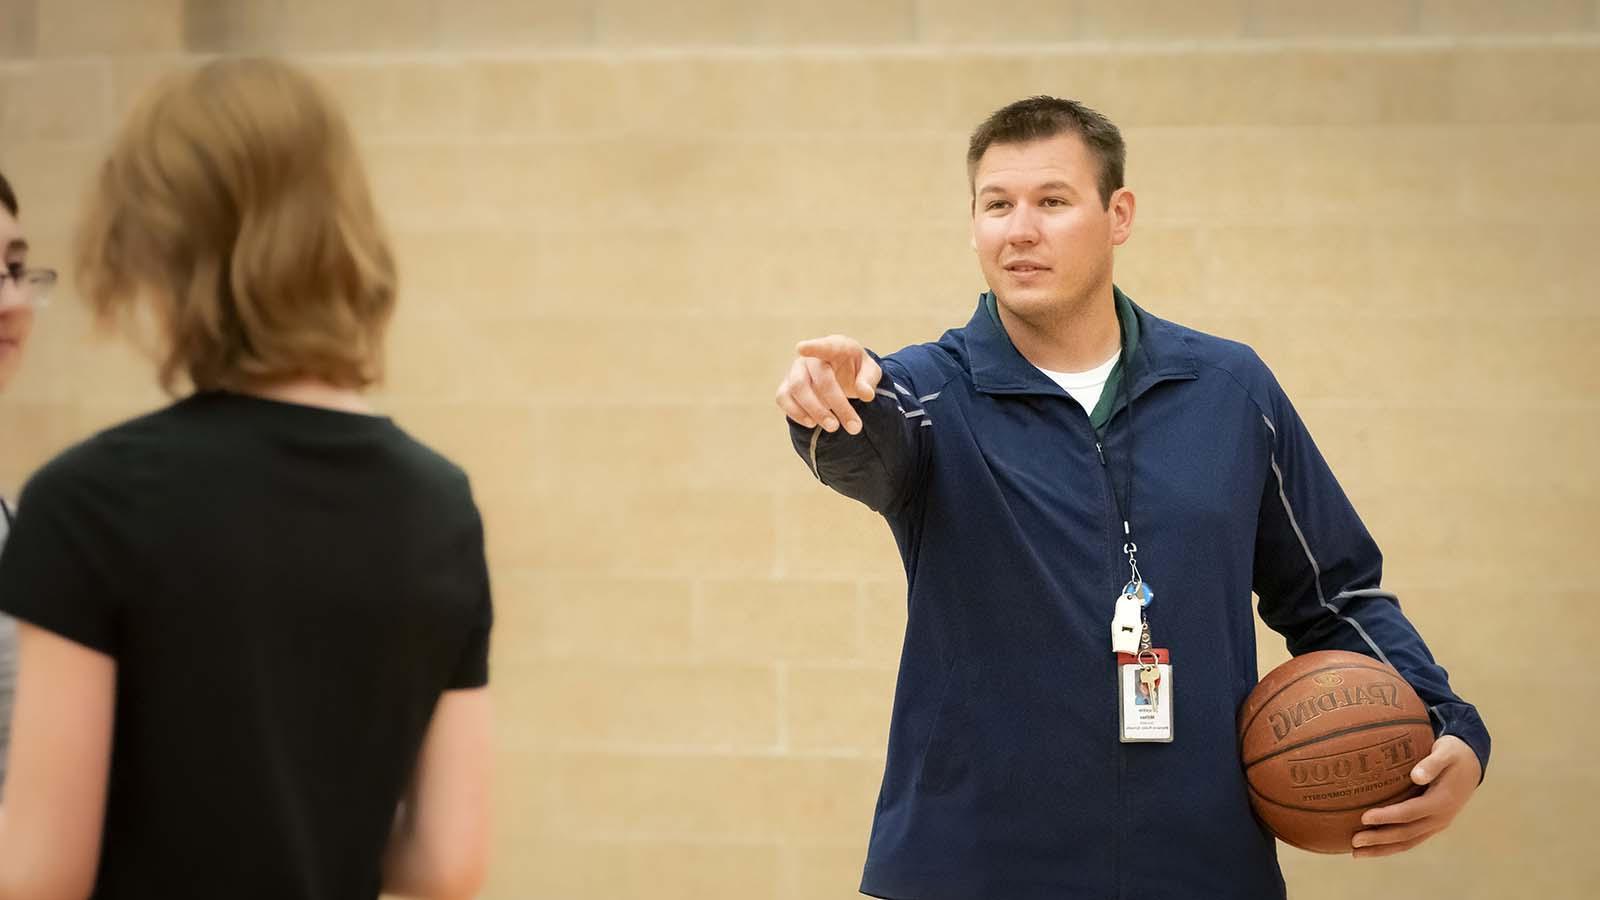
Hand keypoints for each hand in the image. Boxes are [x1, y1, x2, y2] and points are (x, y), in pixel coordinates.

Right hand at [774, 335, 881, 434]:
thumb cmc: (855, 371)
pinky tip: (812, 423)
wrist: (839, 376)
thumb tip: (866, 394)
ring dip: (816, 411)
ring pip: (797, 388)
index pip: (825, 345)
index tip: (801, 348)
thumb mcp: (870, 372)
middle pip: (820, 378)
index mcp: (836, 347)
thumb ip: (869, 380)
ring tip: (833, 427)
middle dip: (837, 403)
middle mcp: (811, 357)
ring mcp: (795, 371)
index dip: (813, 347)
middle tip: (854, 427)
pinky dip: (796, 413)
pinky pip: (783, 398)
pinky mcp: (786, 387)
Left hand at [1350, 734, 1480, 857]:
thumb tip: (1416, 776)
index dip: (1387, 816)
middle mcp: (1441, 817)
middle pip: (1406, 833)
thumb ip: (1432, 763)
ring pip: (1408, 842)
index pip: (1410, 812)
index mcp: (1442, 801)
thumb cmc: (1453, 753)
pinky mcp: (1432, 824)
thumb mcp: (1445, 752)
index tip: (1364, 817)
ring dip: (1383, 849)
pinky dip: (1391, 845)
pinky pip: (1411, 839)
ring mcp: (1437, 824)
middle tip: (1354, 841)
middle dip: (1380, 839)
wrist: (1472, 763)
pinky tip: (1372, 847)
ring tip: (1357, 853)